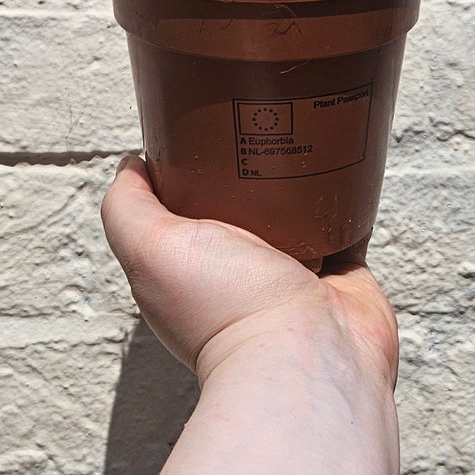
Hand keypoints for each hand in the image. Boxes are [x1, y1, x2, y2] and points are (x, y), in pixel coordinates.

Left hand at [100, 153, 398, 391]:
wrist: (310, 353)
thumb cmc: (228, 310)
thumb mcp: (150, 248)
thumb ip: (127, 207)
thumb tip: (132, 165)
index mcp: (194, 271)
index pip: (185, 210)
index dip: (187, 170)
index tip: (200, 129)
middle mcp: (242, 274)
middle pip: (243, 204)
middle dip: (248, 166)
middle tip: (257, 121)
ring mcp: (294, 274)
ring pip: (297, 208)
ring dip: (300, 176)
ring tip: (302, 128)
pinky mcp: (342, 271)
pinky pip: (346, 219)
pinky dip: (348, 193)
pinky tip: (345, 160)